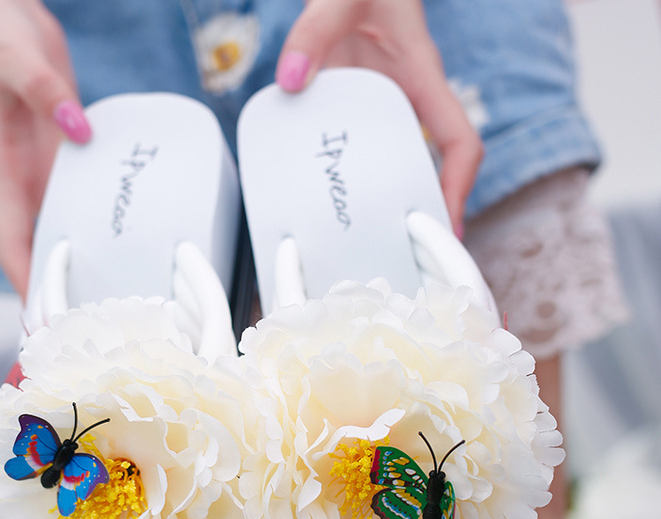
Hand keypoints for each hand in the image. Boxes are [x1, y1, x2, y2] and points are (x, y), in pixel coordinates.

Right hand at [0, 0, 90, 298]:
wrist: (7, 16)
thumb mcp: (18, 63)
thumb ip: (48, 96)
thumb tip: (78, 129)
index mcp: (5, 170)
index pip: (13, 241)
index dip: (26, 281)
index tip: (43, 316)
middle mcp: (26, 180)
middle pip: (39, 248)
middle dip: (55, 287)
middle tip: (85, 324)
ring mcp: (46, 172)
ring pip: (61, 230)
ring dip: (78, 263)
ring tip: (107, 297)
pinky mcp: (66, 159)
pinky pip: (81, 202)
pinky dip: (95, 226)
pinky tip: (120, 241)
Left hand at [276, 0, 481, 232]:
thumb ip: (314, 31)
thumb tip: (291, 79)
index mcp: (421, 78)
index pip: (460, 141)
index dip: (458, 185)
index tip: (446, 223)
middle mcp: (411, 99)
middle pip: (435, 167)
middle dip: (427, 210)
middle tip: (406, 252)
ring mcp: (389, 105)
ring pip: (403, 163)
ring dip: (393, 200)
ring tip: (370, 241)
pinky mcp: (364, 107)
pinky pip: (369, 150)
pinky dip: (359, 177)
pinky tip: (333, 198)